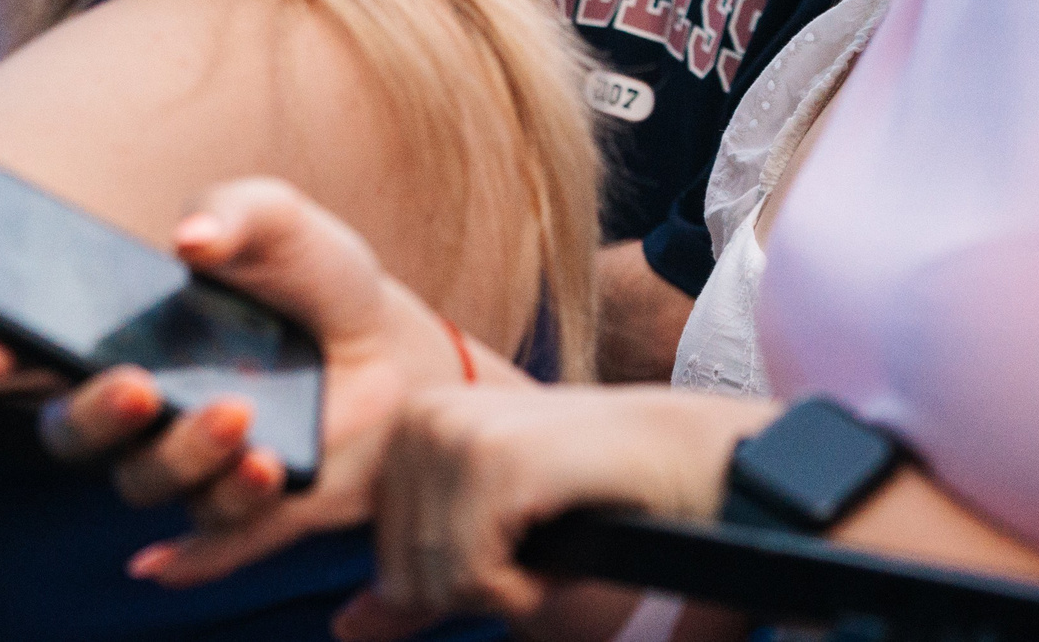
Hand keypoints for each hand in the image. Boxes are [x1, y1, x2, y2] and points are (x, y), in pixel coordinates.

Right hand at [0, 179, 484, 588]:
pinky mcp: (239, 511)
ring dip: (184, 455)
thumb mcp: (279, 223)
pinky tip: (260, 475)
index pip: (31, 353)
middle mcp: (133, 409)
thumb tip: (192, 235)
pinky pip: (211, 539)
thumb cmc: (312, 278)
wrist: (394, 349)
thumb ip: (235, 211)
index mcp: (117, 334)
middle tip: (137, 386)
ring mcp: (182, 464)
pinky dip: (217, 534)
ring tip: (243, 416)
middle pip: (70, 435)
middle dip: (93, 415)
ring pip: (145, 483)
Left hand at [335, 387, 776, 639]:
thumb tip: (346, 629)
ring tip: (552, 542)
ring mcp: (453, 434)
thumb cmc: (596, 499)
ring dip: (507, 590)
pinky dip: (524, 590)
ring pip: (436, 580)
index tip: (516, 544)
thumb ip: (419, 580)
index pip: (389, 558)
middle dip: (482, 587)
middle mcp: (420, 418)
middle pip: (406, 574)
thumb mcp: (492, 538)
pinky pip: (474, 577)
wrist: (691, 462)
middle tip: (541, 546)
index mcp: (410, 425)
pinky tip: (558, 552)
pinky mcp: (492, 461)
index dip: (459, 579)